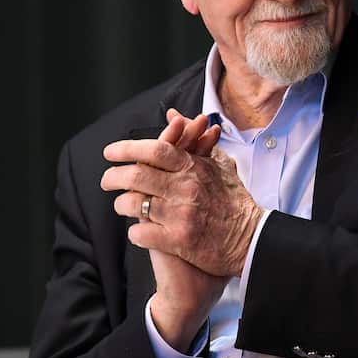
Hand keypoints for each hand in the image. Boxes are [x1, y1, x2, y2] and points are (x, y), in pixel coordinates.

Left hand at [101, 117, 263, 278]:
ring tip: (120, 205)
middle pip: (137, 174)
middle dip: (113, 176)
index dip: (127, 148)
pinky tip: (136, 231)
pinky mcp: (179, 240)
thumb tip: (173, 116)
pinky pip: (142, 233)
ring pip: (134, 204)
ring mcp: (181, 214)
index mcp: (193, 168)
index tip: (110, 152)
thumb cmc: (233, 202)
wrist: (252, 239)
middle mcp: (186, 188)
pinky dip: (134, 232)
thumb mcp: (217, 166)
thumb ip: (192, 142)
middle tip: (106, 180)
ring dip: (121, 204)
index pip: (154, 149)